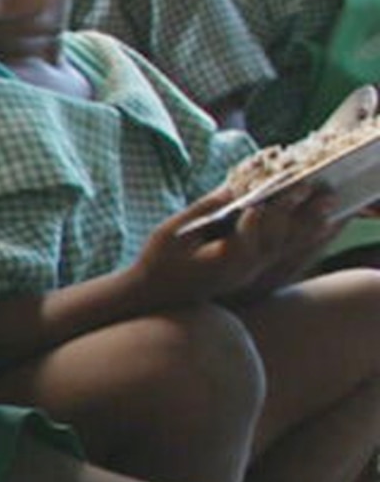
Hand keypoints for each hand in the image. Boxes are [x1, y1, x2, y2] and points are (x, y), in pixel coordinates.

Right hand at [131, 185, 336, 307]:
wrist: (155, 295)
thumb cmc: (159, 262)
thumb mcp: (173, 232)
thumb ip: (206, 209)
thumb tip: (236, 187)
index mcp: (221, 263)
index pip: (249, 240)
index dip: (260, 220)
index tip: (265, 202)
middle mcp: (241, 270)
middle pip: (275, 241)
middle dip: (294, 214)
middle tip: (313, 190)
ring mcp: (248, 273)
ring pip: (283, 247)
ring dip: (304, 224)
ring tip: (326, 204)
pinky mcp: (250, 270)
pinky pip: (280, 250)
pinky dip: (296, 233)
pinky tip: (312, 220)